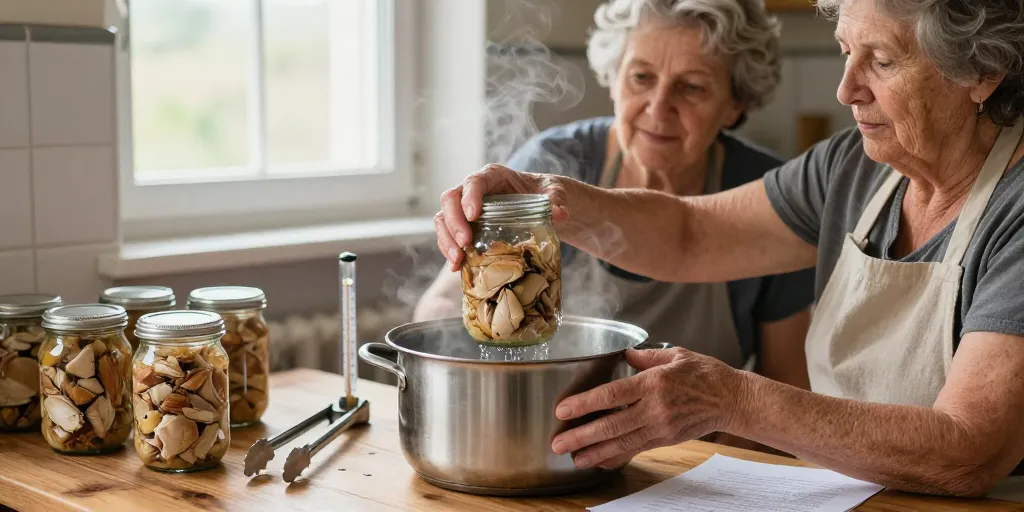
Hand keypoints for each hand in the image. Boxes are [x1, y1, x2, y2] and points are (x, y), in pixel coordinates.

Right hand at [435, 164, 569, 270]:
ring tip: (457, 260)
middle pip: (451, 200)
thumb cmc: (544, 193)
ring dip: (446, 239)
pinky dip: (449, 250)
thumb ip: (556, 200)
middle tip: (466, 244)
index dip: (470, 197)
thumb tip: (559, 213)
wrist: (541, 206)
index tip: (473, 215)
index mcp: (493, 176)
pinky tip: (457, 267)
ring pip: (444, 218)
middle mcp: (473, 189)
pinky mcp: (465, 226)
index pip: (474, 181)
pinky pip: (449, 235)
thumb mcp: (554, 193)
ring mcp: (466, 208)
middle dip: (454, 222)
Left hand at [550, 347, 745, 469]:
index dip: (584, 404)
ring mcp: (660, 427)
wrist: (732, 399)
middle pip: (611, 425)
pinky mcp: (665, 440)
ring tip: (572, 458)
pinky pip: (636, 450)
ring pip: (621, 443)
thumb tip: (625, 354)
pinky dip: (616, 457)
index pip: (611, 395)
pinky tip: (599, 461)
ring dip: (594, 452)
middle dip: (581, 436)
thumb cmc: (705, 374)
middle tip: (557, 443)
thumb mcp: (676, 354)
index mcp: (653, 383)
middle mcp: (654, 408)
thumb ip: (647, 356)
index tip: (563, 410)